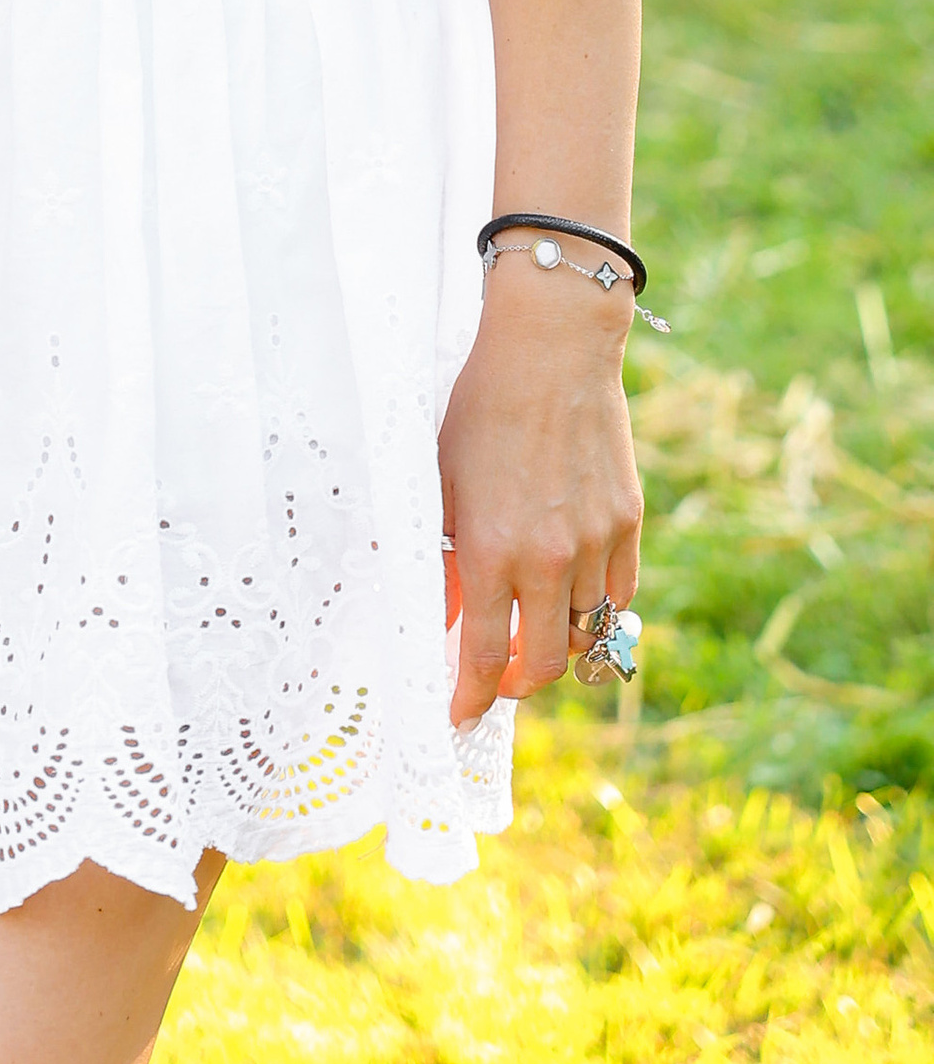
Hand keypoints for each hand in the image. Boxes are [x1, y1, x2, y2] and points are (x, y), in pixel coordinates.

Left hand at [438, 264, 642, 721]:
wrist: (551, 349)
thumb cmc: (479, 406)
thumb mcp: (438, 479)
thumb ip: (435, 555)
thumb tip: (435, 616)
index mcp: (490, 549)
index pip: (481, 655)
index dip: (468, 696)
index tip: (455, 715)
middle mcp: (548, 558)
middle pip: (544, 664)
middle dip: (514, 685)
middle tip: (493, 679)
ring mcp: (595, 543)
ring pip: (585, 632)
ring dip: (556, 643)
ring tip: (529, 632)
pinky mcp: (628, 523)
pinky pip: (618, 593)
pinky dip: (596, 608)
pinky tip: (571, 596)